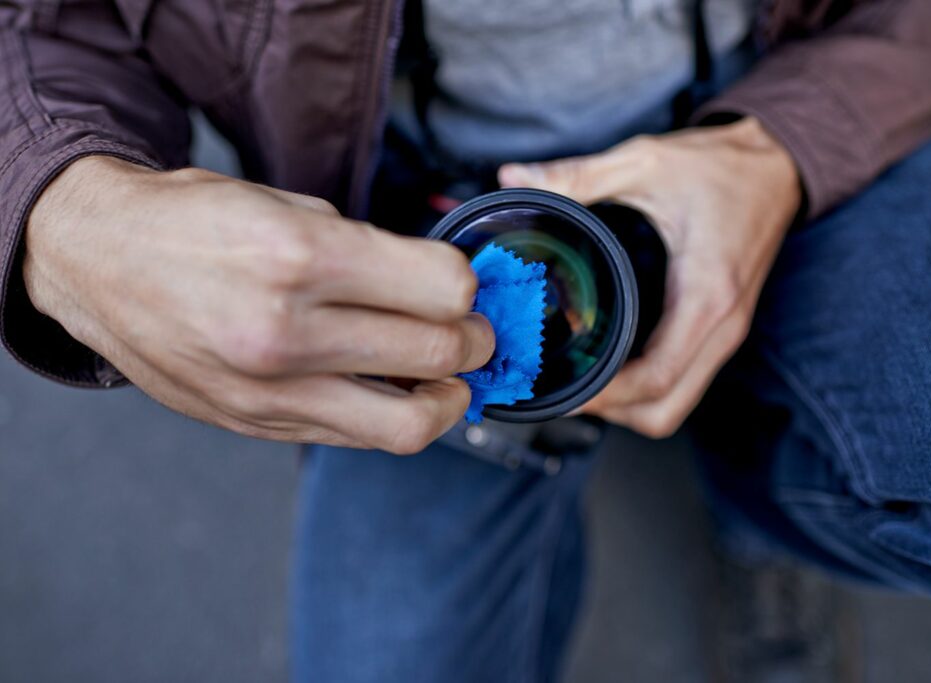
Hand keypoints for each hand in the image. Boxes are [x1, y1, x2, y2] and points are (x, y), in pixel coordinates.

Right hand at [24, 157, 494, 453]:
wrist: (102, 263)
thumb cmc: (196, 222)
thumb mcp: (290, 206)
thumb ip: (373, 251)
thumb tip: (446, 288)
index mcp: (299, 256)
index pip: (443, 289)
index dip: (468, 284)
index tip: (464, 281)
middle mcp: (285, 331)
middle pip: (438, 353)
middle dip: (475, 340)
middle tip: (474, 329)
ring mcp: (269, 390)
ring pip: (410, 423)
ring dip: (450, 396)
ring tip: (449, 375)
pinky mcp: (256, 424)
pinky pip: (358, 437)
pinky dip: (396, 415)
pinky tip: (399, 390)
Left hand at [499, 118, 800, 437]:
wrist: (777, 163)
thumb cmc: (722, 165)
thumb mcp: (645, 161)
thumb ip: (578, 174)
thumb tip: (515, 176)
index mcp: (706, 296)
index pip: (655, 379)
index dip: (604, 398)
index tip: (560, 391)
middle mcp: (723, 326)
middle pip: (665, 411)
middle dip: (610, 413)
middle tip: (562, 392)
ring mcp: (727, 333)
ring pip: (675, 404)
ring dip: (628, 406)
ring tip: (581, 383)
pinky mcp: (723, 329)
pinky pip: (684, 381)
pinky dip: (647, 389)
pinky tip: (612, 366)